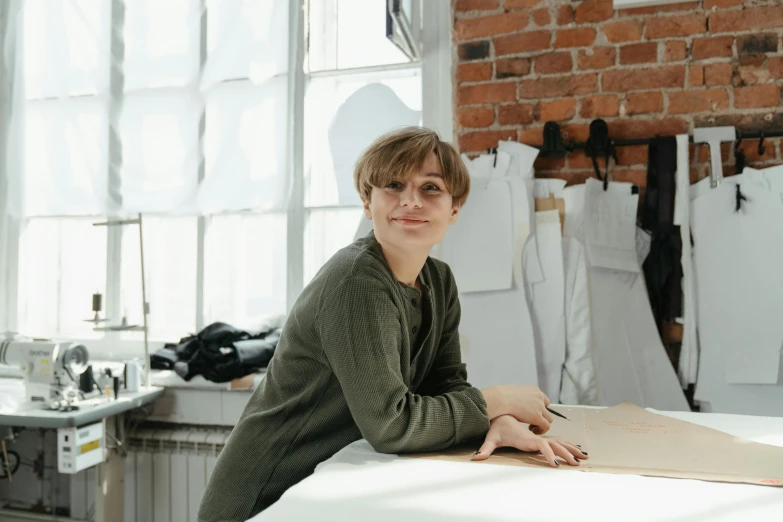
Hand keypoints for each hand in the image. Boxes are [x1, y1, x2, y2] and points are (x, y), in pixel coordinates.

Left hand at [472, 415, 587, 467]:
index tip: (555, 465)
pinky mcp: (541, 430)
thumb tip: (476, 458)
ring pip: (558, 439)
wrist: (501, 404)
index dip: (549, 454)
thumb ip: (485, 448)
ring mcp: (540, 430)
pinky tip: (574, 449)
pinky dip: (565, 442)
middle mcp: (536, 433)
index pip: (542, 445)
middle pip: (554, 442)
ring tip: (583, 456)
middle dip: (566, 453)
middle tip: (576, 463)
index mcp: (527, 437)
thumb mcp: (492, 437)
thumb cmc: (498, 424)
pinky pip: (556, 436)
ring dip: (569, 447)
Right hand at [481, 385, 553, 433]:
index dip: (539, 408)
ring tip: (532, 428)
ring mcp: (540, 407)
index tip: (531, 413)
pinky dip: (541, 430)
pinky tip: (532, 431)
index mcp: (534, 390)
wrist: (500, 398)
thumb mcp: (514, 392)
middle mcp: (539, 397)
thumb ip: (520, 397)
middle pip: (547, 409)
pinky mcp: (537, 417)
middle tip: (531, 421)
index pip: (543, 399)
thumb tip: (516, 403)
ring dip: (542, 424)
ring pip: (549, 419)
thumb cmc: (501, 396)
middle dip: (541, 416)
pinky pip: (546, 427)